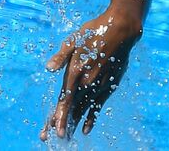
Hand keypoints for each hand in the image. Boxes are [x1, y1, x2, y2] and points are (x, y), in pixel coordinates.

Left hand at [40, 7, 142, 139]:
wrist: (119, 31)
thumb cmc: (92, 33)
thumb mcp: (72, 41)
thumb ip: (61, 57)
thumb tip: (48, 69)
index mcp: (76, 70)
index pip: (65, 98)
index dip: (59, 113)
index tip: (52, 126)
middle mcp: (88, 81)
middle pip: (73, 106)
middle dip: (63, 122)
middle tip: (53, 136)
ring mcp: (99, 85)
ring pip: (84, 108)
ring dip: (74, 123)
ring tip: (66, 136)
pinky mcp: (108, 86)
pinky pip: (97, 106)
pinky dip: (91, 117)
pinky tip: (85, 129)